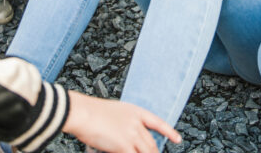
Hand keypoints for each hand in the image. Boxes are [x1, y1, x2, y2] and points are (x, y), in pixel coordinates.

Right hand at [63, 91, 180, 152]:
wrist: (83, 113)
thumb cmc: (90, 112)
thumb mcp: (113, 113)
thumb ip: (123, 124)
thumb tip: (125, 139)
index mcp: (135, 111)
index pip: (158, 122)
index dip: (169, 132)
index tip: (177, 139)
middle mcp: (136, 122)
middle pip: (152, 143)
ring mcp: (132, 134)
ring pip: (147, 152)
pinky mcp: (124, 146)